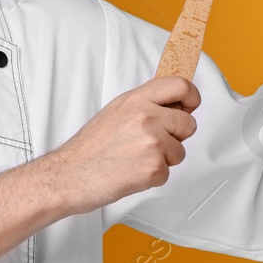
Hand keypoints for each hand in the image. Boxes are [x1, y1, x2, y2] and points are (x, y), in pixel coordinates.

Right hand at [44, 76, 200, 216]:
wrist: (71, 174)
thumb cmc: (90, 147)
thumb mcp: (116, 111)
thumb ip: (145, 104)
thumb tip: (174, 104)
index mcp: (137, 100)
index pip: (181, 86)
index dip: (192, 97)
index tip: (190, 106)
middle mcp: (147, 117)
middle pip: (188, 124)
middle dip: (176, 137)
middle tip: (152, 143)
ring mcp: (152, 142)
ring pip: (179, 152)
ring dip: (163, 159)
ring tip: (135, 159)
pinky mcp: (154, 168)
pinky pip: (168, 173)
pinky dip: (153, 177)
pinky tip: (131, 172)